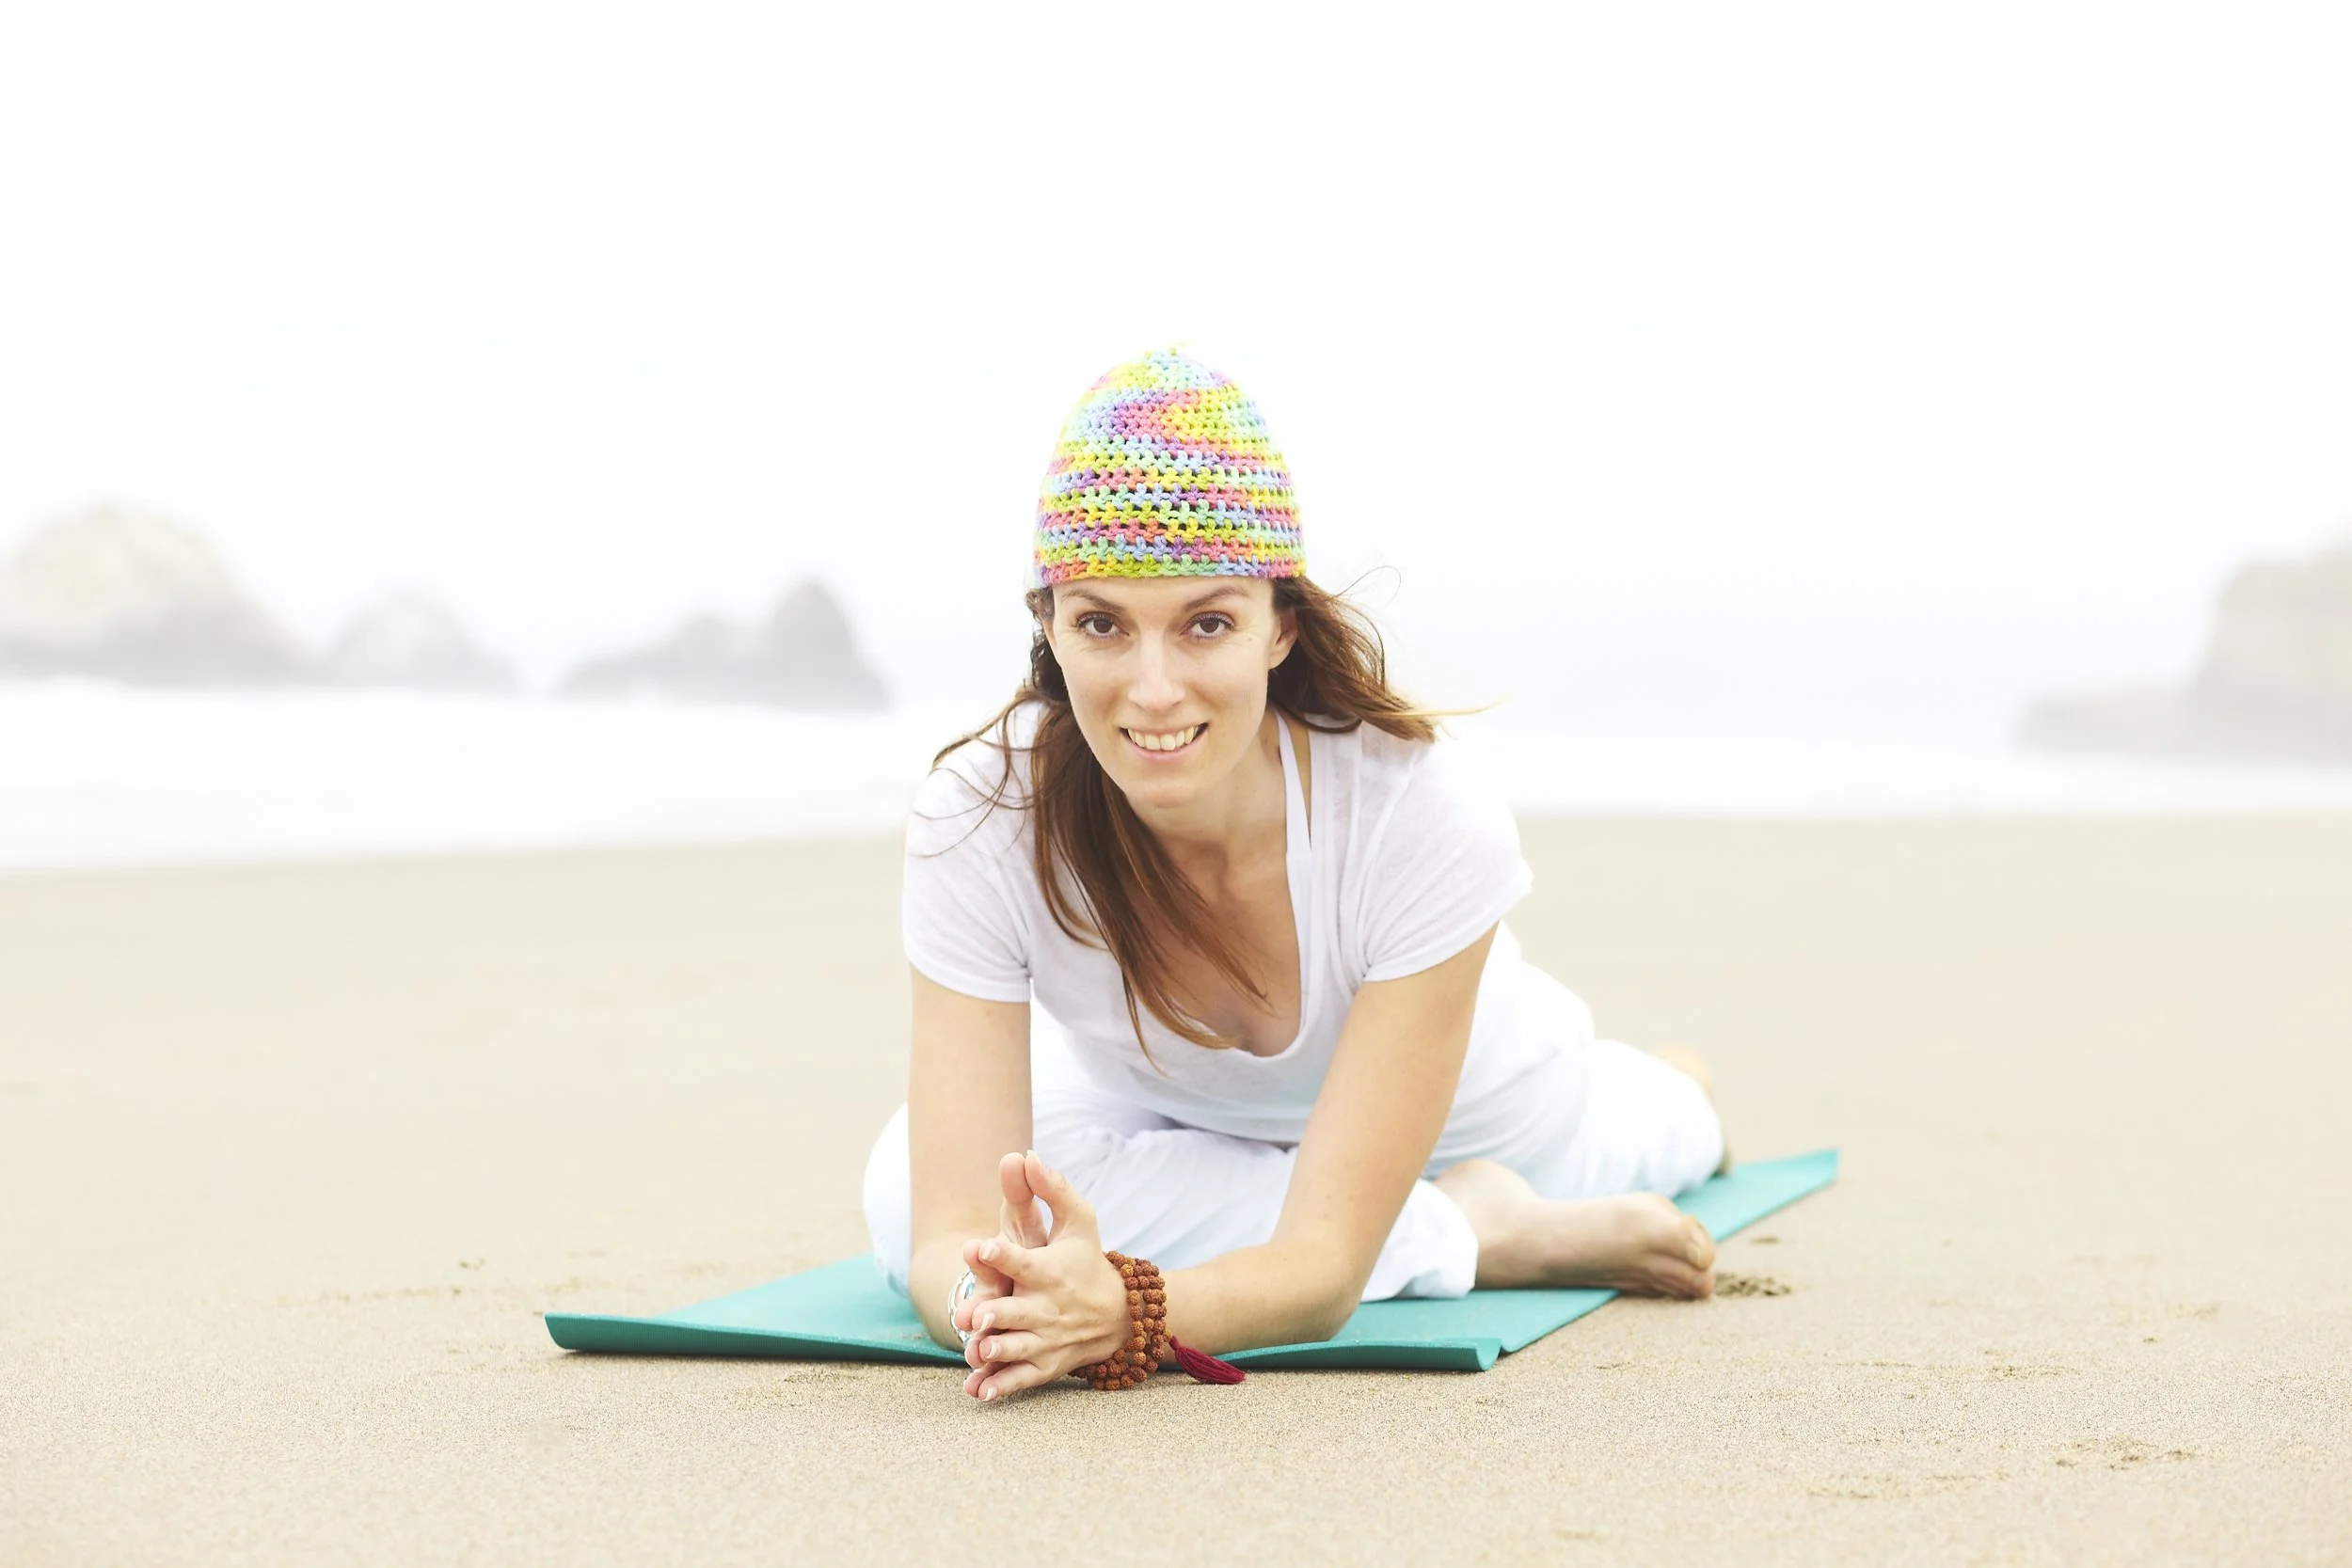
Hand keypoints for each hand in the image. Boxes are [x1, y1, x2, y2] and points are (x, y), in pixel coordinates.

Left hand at [956, 1152, 1128, 1400]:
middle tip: (973, 1314)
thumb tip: (1024, 1154)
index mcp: (1049, 1270)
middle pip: (1017, 1312)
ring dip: (998, 1351)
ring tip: (977, 1350)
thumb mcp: (1079, 1220)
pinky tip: (978, 1393)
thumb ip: (1051, 1190)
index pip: (1023, 1260)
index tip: (978, 1246)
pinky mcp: (1045, 1364)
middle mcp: (1047, 1307)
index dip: (1000, 1254)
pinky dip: (1001, 1387)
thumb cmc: (1088, 1259)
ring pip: (1018, 1349)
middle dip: (995, 1313)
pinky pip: (1021, 1379)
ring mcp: (1046, 1339)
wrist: (1120, 1314)